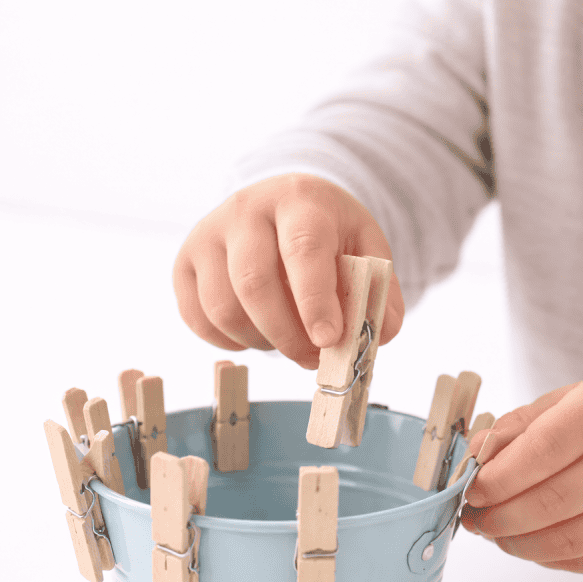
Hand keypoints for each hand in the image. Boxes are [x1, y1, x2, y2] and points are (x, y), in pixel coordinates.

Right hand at [173, 173, 404, 368]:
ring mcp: (208, 235)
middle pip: (253, 283)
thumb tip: (376, 336)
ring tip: (286, 340)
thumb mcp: (365, 250)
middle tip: (313, 359)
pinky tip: (256, 333)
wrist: (283, 206)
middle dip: (286, 335)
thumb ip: (377, 294)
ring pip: (223, 308)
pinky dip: (229, 342)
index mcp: (299, 200)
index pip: (302, 249)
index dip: (314, 301)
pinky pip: (198, 319)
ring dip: (260, 341)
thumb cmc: (328, 235)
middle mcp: (245, 210)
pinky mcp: (184, 263)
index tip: (329, 340)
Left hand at [460, 378, 582, 572]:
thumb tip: (474, 456)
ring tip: (496, 533)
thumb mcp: (572, 403)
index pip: (542, 450)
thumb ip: (519, 426)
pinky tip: (530, 542)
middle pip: (550, 502)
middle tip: (475, 517)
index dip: (498, 478)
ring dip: (516, 544)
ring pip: (565, 542)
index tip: (472, 490)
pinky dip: (545, 557)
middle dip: (499, 517)